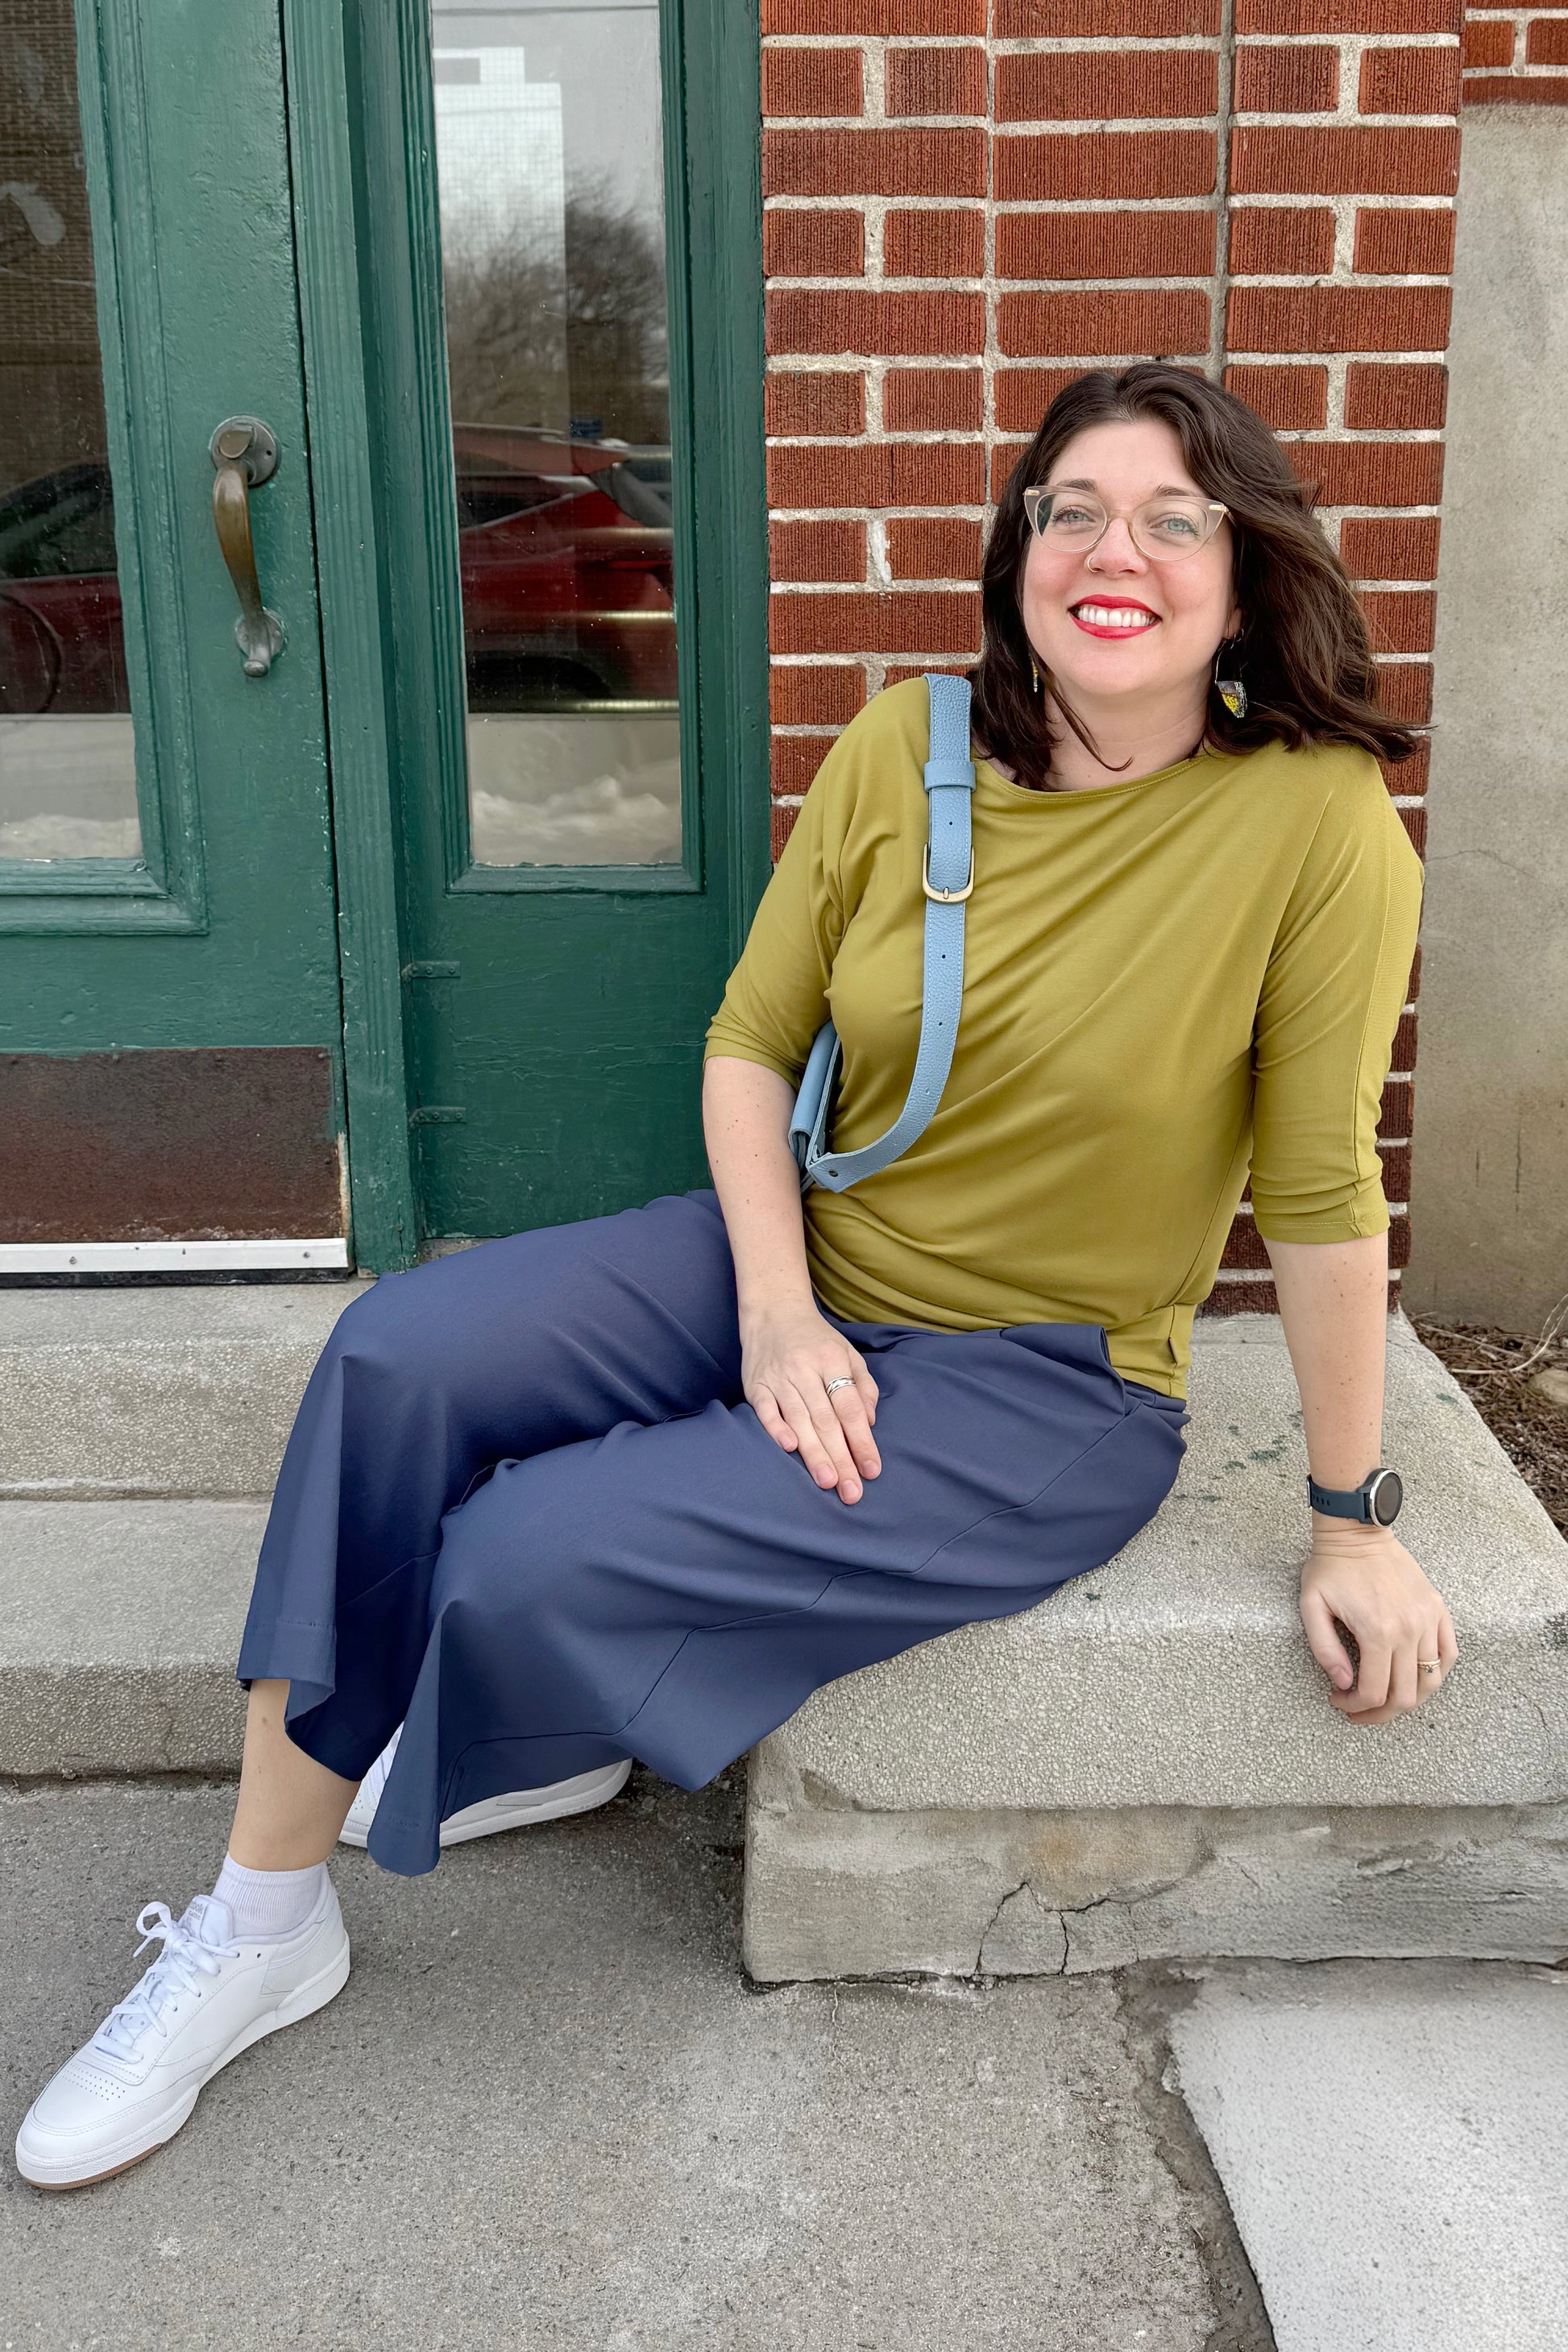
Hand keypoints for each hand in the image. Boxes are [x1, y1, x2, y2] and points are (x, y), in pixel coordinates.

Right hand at [741, 1302, 880, 1503]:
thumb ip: (863, 1386)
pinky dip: (776, 1428)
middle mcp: (805, 1369)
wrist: (773, 1311)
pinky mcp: (755, 1384)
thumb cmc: (817, 1339)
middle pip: (826, 1420)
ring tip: (827, 1482)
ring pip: (799, 1419)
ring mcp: (778, 1376)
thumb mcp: (848, 1353)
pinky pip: (765, 1409)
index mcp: (832, 1360)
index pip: (850, 1408)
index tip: (872, 1470)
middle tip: (851, 1491)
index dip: (862, 1441)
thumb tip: (869, 1423)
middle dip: (840, 1458)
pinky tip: (789, 1448)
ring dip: (813, 1453)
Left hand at [1298, 1525, 1458, 1723]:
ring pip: (1431, 1681)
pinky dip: (1436, 1674)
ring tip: (1386, 1701)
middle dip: (1381, 1714)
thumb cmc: (1330, 1569)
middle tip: (1359, 1712)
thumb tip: (1344, 1684)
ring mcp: (1428, 1619)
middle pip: (1406, 1696)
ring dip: (1409, 1701)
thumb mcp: (1311, 1607)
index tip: (1338, 1701)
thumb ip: (1325, 1650)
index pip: (1374, 1693)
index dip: (1355, 1708)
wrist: (1357, 1533)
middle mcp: (1409, 1629)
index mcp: (1377, 1631)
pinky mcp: (1438, 1610)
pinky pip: (1449, 1654)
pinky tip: (1415, 1678)